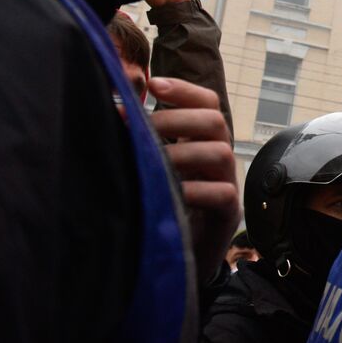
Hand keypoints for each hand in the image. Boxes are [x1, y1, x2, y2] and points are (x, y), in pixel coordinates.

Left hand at [147, 77, 239, 285]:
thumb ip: (142, 142)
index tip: (154, 85)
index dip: (184, 90)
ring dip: (183, 151)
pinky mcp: (226, 214)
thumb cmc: (162, 207)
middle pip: (216, 120)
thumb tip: (114, 110)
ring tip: (154, 161)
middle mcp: (218, 158)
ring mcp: (227, 184)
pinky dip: (195, 189)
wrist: (179, 257)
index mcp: (201, 142)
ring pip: (221, 152)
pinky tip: (171, 191)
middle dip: (177, 118)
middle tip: (142, 128)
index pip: (207, 102)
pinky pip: (222, 193)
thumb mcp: (152, 168)